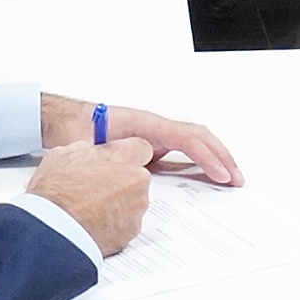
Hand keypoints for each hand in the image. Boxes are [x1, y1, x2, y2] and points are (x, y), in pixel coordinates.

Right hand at [27, 136, 152, 253]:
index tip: (116, 163)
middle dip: (122, 182)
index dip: (126, 157)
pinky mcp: (132, 231)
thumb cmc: (56, 192)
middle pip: (137, 177)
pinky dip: (115, 225)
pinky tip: (94, 224)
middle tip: (97, 190)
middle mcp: (136, 180)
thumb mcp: (63, 155)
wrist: (54, 229)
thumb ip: (86, 150)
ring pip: (134, 202)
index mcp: (122, 156)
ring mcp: (137, 207)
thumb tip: (89, 152)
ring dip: (119, 205)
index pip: (141, 148)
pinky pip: (127, 224)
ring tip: (91, 210)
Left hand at [39, 93, 244, 185]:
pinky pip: (182, 150)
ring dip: (214, 157)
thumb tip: (122, 168)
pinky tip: (205, 177)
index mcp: (144, 124)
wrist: (63, 121)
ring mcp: (153, 135)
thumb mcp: (87, 144)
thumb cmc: (74, 128)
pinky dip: (199, 160)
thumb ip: (106, 155)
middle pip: (198, 136)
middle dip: (221, 156)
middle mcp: (153, 127)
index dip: (206, 157)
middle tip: (237, 179)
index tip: (221, 175)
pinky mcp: (150, 144)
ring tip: (230, 178)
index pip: (185, 138)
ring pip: (194, 141)